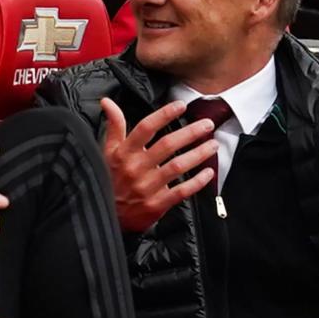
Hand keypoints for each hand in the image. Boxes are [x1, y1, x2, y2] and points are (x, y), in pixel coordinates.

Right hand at [101, 98, 217, 232]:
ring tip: (213, 144)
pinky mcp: (156, 204)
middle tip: (207, 124)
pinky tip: (208, 172)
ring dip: (198, 154)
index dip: (164, 115)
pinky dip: (197, 182)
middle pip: (167, 145)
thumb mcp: (106, 151)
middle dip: (190, 133)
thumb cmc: (108, 179)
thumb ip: (113, 125)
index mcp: (124, 153)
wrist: (106, 216)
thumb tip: (107, 102)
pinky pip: (181, 191)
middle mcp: (136, 168)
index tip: (181, 105)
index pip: (145, 128)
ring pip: (177, 166)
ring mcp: (147, 187)